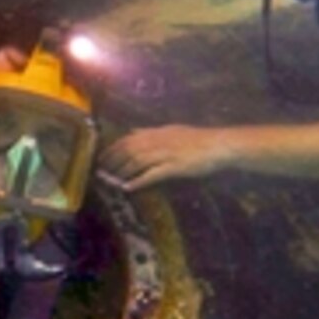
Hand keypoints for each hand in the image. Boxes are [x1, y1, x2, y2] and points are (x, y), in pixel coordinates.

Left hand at [99, 125, 232, 191]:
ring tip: (110, 181)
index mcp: (157, 132)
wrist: (218, 145)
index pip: (128, 139)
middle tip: (101, 172)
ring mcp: (166, 154)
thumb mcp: (171, 130)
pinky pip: (152, 174)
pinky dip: (139, 181)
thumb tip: (132, 132)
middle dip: (112, 161)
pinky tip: (128, 188)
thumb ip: (151, 132)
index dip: (113, 149)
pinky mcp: (174, 167)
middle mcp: (158, 141)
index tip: (101, 157)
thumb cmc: (197, 139)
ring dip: (121, 172)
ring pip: (137, 162)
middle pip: (129, 150)